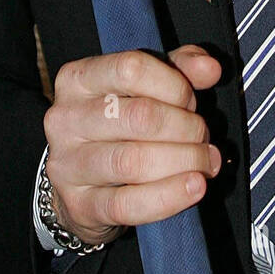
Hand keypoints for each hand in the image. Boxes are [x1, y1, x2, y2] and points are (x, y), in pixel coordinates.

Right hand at [43, 45, 221, 244]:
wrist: (79, 182)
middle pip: (139, 116)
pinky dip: (169, 196)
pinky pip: (127, 204)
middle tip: (204, 137)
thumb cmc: (118, 125)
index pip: (131, 68)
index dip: (174, 85)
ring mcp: (67, 164)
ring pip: (134, 161)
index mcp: (78, 79)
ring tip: (205, 163)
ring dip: (184, 161)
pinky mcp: (79, 205)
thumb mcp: (144, 86)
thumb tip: (210, 68)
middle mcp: (65, 118)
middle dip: (186, 127)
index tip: (192, 101)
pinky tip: (194, 187)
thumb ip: (178, 68)